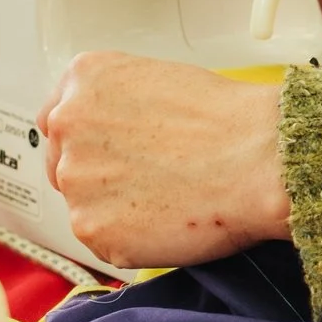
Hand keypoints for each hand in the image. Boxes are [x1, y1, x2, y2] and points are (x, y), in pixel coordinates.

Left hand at [38, 52, 290, 269]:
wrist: (262, 159)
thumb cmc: (231, 120)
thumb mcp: (163, 80)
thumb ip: (120, 104)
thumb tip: (119, 134)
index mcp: (85, 80)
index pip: (59, 120)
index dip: (92, 143)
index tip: (111, 154)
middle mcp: (68, 125)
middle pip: (66, 164)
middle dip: (102, 176)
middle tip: (151, 180)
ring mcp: (76, 180)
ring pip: (86, 205)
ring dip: (117, 209)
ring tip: (170, 198)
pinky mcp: (92, 229)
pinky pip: (105, 241)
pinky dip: (133, 239)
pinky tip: (170, 219)